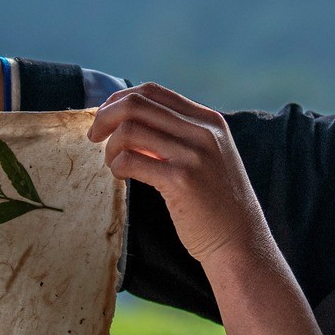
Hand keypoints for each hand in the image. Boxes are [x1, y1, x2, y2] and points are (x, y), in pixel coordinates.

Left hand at [88, 83, 270, 265]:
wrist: (240, 242)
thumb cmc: (216, 205)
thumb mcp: (206, 157)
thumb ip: (176, 137)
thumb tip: (128, 124)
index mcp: (209, 121)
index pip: (154, 91)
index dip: (120, 99)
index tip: (105, 117)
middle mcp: (203, 131)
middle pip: (137, 104)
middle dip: (105, 117)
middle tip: (94, 137)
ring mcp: (193, 155)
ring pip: (130, 129)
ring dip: (111, 147)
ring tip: (113, 164)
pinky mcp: (181, 180)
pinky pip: (132, 159)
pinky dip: (117, 165)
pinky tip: (121, 176)